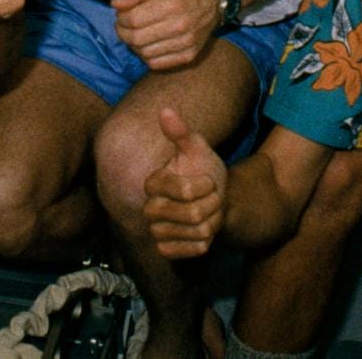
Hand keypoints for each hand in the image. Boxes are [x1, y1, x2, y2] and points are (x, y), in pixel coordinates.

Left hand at [112, 0, 220, 69]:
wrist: (210, 3)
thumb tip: (115, 5)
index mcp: (171, 4)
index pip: (133, 19)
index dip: (121, 19)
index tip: (121, 16)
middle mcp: (180, 25)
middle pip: (136, 39)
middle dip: (123, 33)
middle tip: (123, 27)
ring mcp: (186, 43)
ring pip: (144, 53)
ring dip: (134, 46)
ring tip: (136, 35)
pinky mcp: (189, 56)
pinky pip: (156, 64)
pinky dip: (147, 56)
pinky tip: (148, 45)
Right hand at [143, 108, 226, 258]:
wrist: (210, 197)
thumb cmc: (201, 169)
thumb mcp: (196, 148)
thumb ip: (180, 132)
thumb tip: (165, 111)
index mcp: (153, 183)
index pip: (184, 191)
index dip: (205, 185)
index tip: (207, 179)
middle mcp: (150, 209)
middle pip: (192, 214)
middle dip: (212, 204)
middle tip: (211, 198)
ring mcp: (157, 232)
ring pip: (197, 232)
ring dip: (212, 221)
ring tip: (208, 211)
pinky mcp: (167, 250)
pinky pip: (195, 249)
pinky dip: (208, 239)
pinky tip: (203, 229)